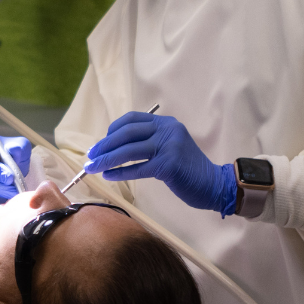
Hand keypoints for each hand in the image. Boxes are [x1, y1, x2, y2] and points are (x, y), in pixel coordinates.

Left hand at [85, 111, 237, 215]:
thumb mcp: (170, 146)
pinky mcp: (168, 165)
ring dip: (106, 159)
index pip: (132, 119)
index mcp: (166, 123)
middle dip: (104, 145)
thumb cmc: (187, 169)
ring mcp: (169, 147)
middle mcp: (167, 130)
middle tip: (90, 155)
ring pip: (129, 151)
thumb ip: (149, 141)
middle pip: (127, 133)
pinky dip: (119, 172)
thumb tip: (114, 146)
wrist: (213, 185)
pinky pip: (137, 168)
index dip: (112, 130)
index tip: (101, 143)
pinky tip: (108, 176)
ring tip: (92, 167)